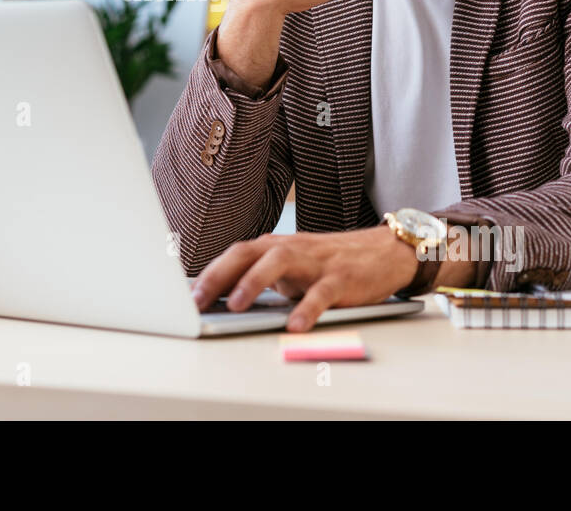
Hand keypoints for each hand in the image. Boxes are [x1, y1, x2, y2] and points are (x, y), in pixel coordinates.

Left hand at [190, 227, 420, 331]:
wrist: (384, 251)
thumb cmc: (330, 261)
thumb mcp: (292, 267)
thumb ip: (263, 278)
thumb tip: (223, 298)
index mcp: (276, 246)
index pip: (235, 254)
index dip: (209, 272)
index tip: (186, 295)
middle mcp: (292, 249)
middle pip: (248, 253)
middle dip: (220, 275)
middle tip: (198, 300)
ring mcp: (316, 262)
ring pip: (279, 264)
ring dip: (254, 283)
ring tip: (235, 306)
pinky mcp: (341, 278)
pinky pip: (321, 292)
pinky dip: (307, 308)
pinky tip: (294, 325)